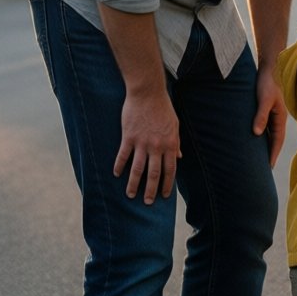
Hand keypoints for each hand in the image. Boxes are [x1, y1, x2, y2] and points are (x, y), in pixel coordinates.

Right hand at [113, 89, 180, 203]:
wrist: (148, 93)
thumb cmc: (163, 108)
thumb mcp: (174, 125)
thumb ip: (176, 143)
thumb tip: (179, 157)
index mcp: (170, 144)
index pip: (170, 169)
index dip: (167, 184)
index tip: (164, 195)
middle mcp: (156, 146)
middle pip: (154, 174)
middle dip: (151, 190)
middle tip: (148, 202)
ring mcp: (142, 143)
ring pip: (137, 169)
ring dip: (134, 184)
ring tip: (131, 195)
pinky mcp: (128, 137)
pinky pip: (123, 156)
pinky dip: (119, 166)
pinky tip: (117, 174)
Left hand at [253, 67, 286, 167]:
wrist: (268, 69)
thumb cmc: (266, 83)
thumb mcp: (264, 99)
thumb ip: (260, 116)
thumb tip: (256, 133)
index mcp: (280, 118)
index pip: (277, 141)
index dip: (272, 154)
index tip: (268, 167)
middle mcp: (277, 119)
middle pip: (274, 141)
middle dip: (269, 154)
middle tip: (263, 169)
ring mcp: (272, 115)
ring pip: (269, 135)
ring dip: (265, 146)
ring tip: (258, 160)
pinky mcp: (266, 111)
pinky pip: (264, 128)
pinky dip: (260, 137)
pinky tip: (254, 142)